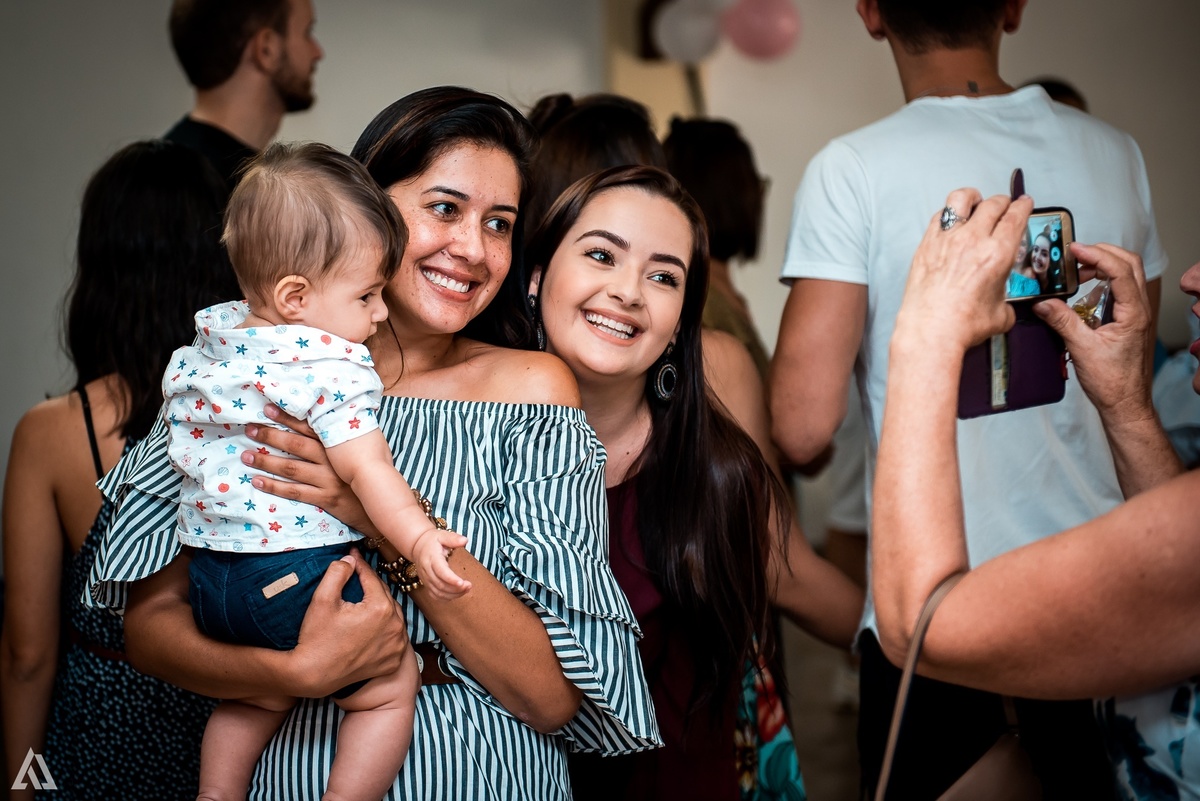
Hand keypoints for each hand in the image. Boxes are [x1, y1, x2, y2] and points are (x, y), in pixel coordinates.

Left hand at [242, 405, 376, 536]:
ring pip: (291, 468)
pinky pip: (296, 492)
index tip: (269, 408)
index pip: (311, 427)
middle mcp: (333, 460)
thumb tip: (334, 416)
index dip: (289, 417)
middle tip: (250, 428)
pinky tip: (258, 481)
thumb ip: (348, 436)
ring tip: (245, 455)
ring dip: (266, 461)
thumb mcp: (368, 449)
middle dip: (271, 435)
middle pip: (296, 445)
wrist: (384, 505)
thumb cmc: (374, 474)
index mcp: (340, 445)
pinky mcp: (326, 498)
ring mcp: (329, 480)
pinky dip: (275, 487)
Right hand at [290, 550, 407, 695]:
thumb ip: (338, 572)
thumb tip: (351, 560)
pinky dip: (385, 629)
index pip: (372, 579)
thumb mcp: (322, 599)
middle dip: (370, 586)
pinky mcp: (393, 661)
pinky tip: (372, 625)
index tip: (352, 556)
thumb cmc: (316, 637)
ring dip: (380, 606)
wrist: (313, 675)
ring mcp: (397, 646)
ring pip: (392, 616)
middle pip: (384, 596)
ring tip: (365, 598)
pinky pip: (393, 637)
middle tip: (357, 576)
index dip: (360, 566)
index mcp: (380, 609)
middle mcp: (395, 627)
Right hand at [412, 527, 471, 600]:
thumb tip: (465, 541)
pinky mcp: (426, 584)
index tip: (463, 583)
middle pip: (440, 585)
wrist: (418, 546)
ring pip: (438, 592)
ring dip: (453, 594)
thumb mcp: (442, 535)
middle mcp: (426, 571)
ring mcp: (425, 579)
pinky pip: (435, 596)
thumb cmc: (433, 541)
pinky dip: (446, 598)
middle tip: (469, 586)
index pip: (441, 572)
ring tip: (466, 590)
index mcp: (431, 558)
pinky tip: (457, 594)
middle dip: (456, 588)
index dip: (452, 579)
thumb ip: (453, 538)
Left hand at [895, 189, 1032, 351]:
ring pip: (961, 199)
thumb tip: (1004, 305)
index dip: (1023, 206)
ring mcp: (947, 240)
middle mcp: (973, 240)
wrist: (930, 331)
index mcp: (998, 253)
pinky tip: (950, 221)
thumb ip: (1006, 303)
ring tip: (975, 201)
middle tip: (1004, 206)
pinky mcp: (926, 246)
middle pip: (992, 204)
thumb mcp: (1001, 315)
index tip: (1024, 203)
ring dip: (972, 197)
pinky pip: (938, 217)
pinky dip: (947, 214)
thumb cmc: (962, 325)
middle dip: (1003, 202)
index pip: (1015, 216)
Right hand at [1033, 242, 1153, 423]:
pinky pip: (1118, 290)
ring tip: (1075, 272)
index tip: (1075, 250)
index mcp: (1134, 313)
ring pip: (1126, 275)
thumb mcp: (1082, 349)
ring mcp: (1135, 313)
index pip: (1120, 271)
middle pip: (1129, 264)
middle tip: (1075, 254)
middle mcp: (1139, 309)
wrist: (1124, 403)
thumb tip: (1042, 302)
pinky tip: (1082, 291)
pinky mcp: (1127, 319)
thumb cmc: (1112, 381)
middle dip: (1103, 253)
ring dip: (1102, 266)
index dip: (1097, 256)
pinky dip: (1101, 282)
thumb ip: (1063, 321)